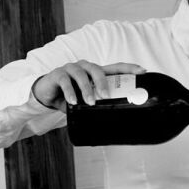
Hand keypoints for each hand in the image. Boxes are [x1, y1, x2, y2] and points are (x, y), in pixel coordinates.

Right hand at [32, 61, 146, 110]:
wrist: (47, 95)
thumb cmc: (71, 96)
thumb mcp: (85, 101)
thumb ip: (97, 105)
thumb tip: (113, 121)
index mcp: (95, 72)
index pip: (115, 67)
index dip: (129, 68)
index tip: (142, 71)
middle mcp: (85, 67)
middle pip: (97, 69)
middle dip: (103, 82)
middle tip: (106, 96)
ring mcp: (71, 68)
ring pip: (81, 75)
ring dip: (87, 89)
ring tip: (90, 102)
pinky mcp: (58, 74)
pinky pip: (65, 81)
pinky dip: (70, 91)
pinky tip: (73, 101)